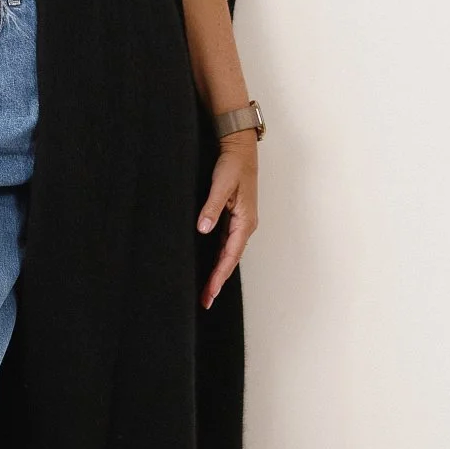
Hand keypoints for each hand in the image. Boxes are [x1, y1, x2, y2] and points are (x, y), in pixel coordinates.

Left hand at [196, 132, 258, 306]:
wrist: (240, 148)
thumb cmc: (233, 164)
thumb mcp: (222, 184)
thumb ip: (212, 207)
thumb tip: (204, 228)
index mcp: (245, 221)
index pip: (230, 255)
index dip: (219, 275)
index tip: (209, 292)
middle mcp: (245, 225)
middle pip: (230, 260)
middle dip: (218, 281)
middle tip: (205, 301)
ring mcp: (240, 222)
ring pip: (228, 254)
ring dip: (218, 273)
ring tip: (206, 291)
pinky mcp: (234, 218)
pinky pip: (226, 244)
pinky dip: (219, 259)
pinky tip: (211, 267)